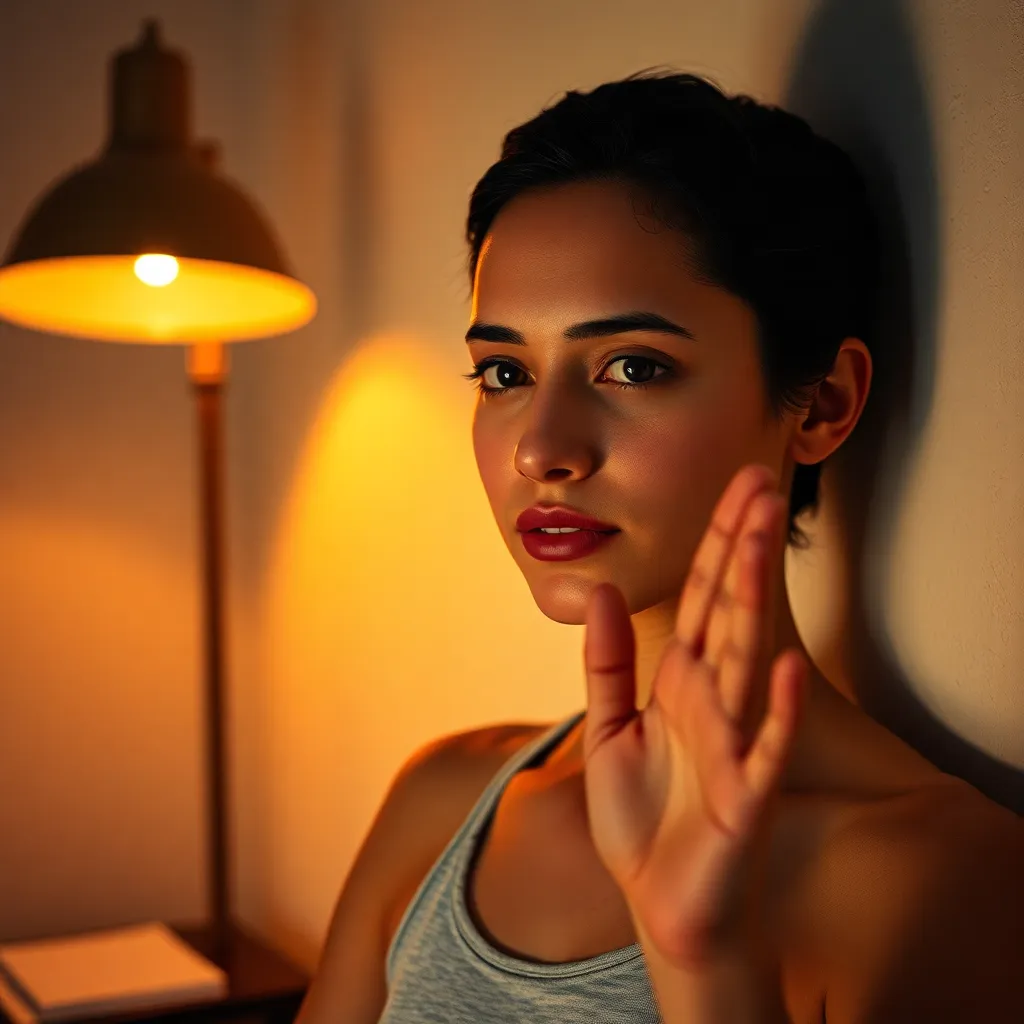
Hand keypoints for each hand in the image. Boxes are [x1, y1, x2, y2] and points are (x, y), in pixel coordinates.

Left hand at [581, 463, 809, 968]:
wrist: (661, 903)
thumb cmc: (642, 818)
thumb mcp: (606, 729)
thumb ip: (607, 663)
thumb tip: (600, 590)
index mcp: (682, 681)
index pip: (704, 598)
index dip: (718, 542)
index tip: (739, 485)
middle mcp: (713, 701)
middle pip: (730, 612)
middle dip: (742, 549)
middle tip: (762, 484)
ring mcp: (732, 746)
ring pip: (745, 662)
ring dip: (753, 603)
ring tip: (761, 544)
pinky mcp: (742, 800)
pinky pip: (762, 752)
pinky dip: (775, 713)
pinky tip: (786, 669)